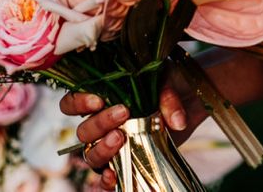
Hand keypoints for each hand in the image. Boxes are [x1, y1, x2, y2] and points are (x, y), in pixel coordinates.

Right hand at [60, 89, 187, 190]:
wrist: (190, 99)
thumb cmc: (172, 84)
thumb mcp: (170, 82)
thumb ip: (168, 98)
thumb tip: (176, 122)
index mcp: (103, 97)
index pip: (72, 103)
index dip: (77, 103)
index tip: (97, 100)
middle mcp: (103, 123)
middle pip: (84, 131)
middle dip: (100, 123)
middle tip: (123, 113)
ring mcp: (113, 144)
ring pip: (91, 154)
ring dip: (103, 149)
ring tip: (121, 138)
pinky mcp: (127, 161)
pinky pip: (106, 176)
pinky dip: (106, 180)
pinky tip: (113, 175)